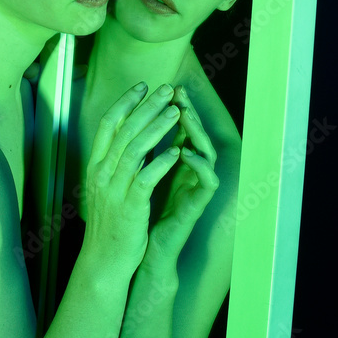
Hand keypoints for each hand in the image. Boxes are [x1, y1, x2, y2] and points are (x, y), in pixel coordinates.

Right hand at [83, 83, 182, 274]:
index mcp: (94, 166)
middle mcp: (101, 174)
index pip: (107, 124)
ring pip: (135, 150)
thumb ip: (115, 161)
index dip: (126, 102)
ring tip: (176, 111)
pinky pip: (146, 179)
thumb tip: (130, 134)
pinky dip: (161, 162)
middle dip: (147, 106)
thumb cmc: (110, 222)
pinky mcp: (130, 207)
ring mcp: (114, 190)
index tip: (143, 85)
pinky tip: (177, 151)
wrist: (104, 260)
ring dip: (157, 128)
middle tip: (166, 89)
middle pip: (124, 130)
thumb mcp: (105, 186)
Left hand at [144, 86, 219, 269]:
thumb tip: (132, 121)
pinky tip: (184, 152)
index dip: (173, 106)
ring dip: (195, 132)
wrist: (139, 250)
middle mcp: (190, 171)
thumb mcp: (137, 174)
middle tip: (177, 91)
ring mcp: (195, 187)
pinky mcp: (197, 204)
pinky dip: (197, 165)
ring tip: (183, 114)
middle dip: (187, 111)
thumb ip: (142, 151)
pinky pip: (206, 180)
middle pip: (195, 134)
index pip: (179, 127)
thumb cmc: (139, 211)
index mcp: (176, 163)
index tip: (162, 87)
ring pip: (205, 152)